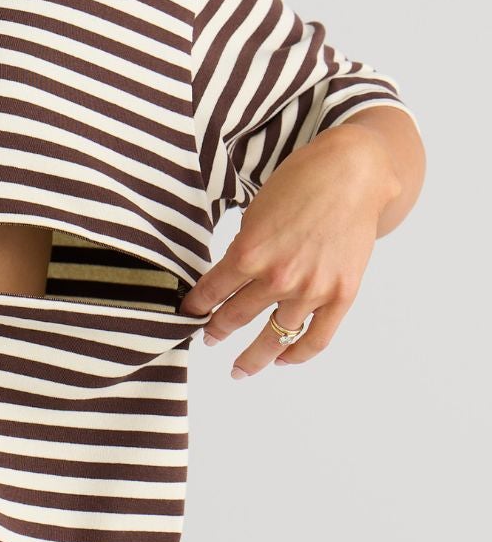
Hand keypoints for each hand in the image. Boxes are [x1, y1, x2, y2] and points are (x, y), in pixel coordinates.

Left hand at [178, 124, 399, 377]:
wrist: (353, 174)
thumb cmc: (302, 183)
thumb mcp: (256, 213)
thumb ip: (245, 249)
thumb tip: (231, 280)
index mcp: (249, 253)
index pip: (212, 292)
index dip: (196, 306)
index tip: (189, 313)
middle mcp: (278, 277)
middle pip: (237, 317)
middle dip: (217, 330)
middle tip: (208, 338)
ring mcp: (311, 290)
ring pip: (274, 337)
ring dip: (254, 356)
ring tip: (241, 367)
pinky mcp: (341, 295)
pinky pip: (315, 339)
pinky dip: (296, 355)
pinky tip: (282, 360)